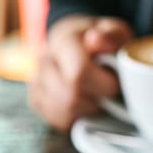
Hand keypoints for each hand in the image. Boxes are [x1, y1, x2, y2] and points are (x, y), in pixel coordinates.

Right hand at [28, 15, 132, 130]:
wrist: (80, 42)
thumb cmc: (103, 41)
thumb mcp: (116, 32)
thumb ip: (112, 35)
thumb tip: (96, 40)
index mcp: (64, 41)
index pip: (79, 74)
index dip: (105, 86)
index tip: (116, 83)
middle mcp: (45, 60)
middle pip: (70, 97)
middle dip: (96, 101)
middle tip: (107, 93)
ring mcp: (37, 81)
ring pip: (61, 111)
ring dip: (86, 111)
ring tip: (96, 98)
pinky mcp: (36, 99)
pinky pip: (55, 119)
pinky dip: (75, 118)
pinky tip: (85, 107)